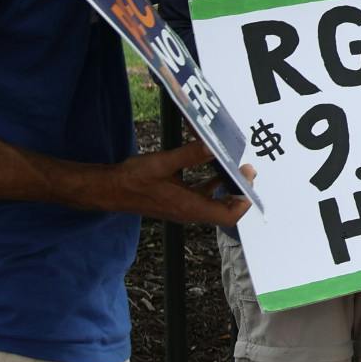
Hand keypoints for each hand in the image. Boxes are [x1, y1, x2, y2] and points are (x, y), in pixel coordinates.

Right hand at [111, 140, 251, 226]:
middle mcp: (189, 212)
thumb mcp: (163, 163)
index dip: (244, 201)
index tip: (249, 178)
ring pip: (215, 204)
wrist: (111, 189)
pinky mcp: (178, 201)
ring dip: (228, 188)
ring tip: (236, 167)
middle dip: (240, 192)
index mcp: (189, 207)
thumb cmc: (133, 179)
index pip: (228, 216)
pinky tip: (215, 168)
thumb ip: (190, 155)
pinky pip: (203, 196)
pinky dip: (213, 184)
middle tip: (247, 169)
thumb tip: (213, 145)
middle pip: (225, 211)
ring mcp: (184, 208)